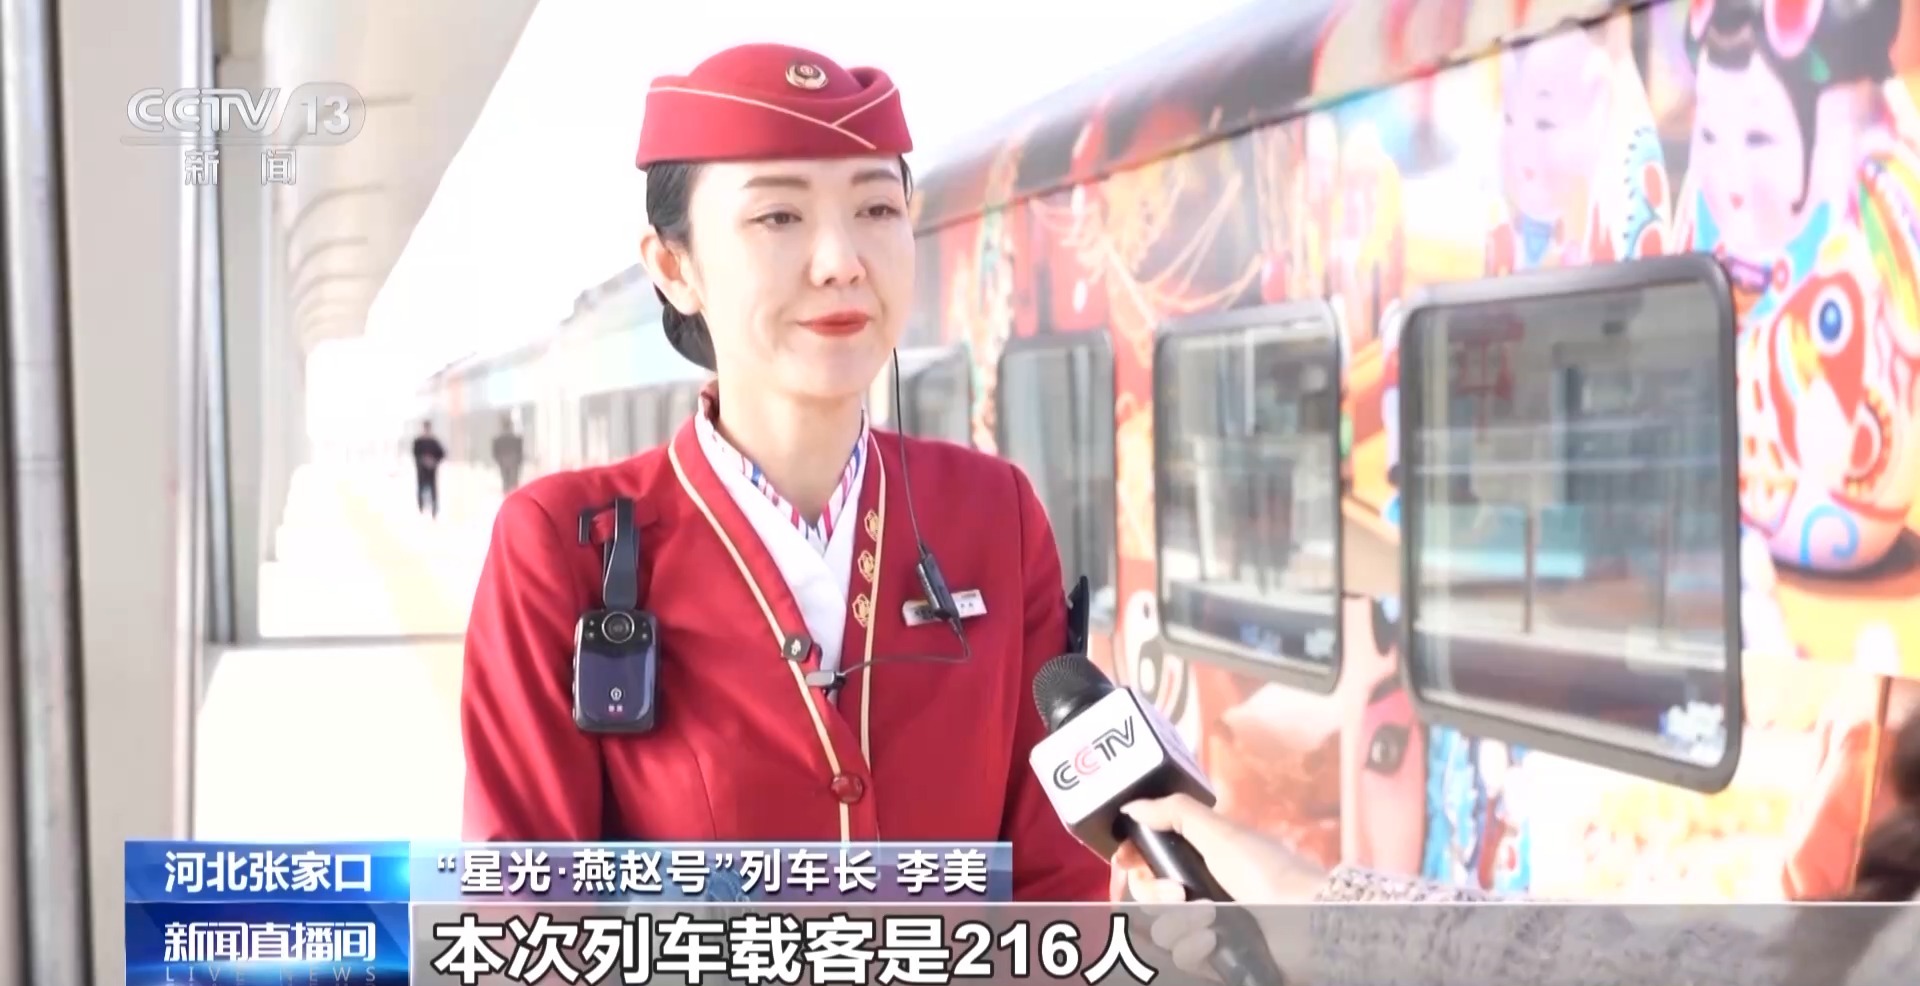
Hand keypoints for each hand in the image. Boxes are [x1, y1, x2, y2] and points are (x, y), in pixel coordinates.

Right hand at [1116, 793, 1322, 979]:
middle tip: (1178, 893)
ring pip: (1157, 928)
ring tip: (1209, 919)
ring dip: (1178, 922)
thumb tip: (1132, 806)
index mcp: (1196, 856)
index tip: (1125, 862)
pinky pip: (1180, 956)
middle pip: (1142, 896)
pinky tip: (1214, 939)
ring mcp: (1203, 926)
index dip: (1129, 863)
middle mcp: (1195, 890)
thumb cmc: (1267, 871)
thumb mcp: (1220, 831)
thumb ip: (1174, 812)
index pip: (1144, 860)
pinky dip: (1194, 947)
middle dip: (1151, 893)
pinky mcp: (1211, 957)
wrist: (1308, 922)